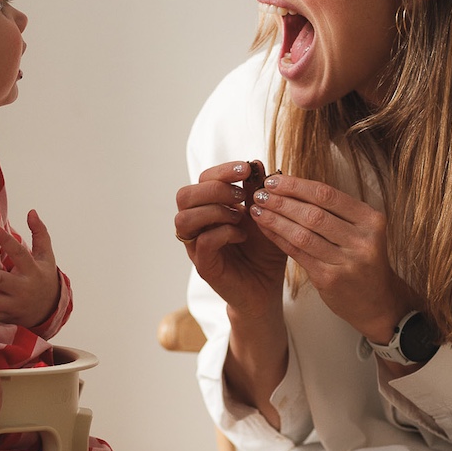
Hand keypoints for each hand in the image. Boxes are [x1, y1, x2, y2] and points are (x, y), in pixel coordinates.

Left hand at [0, 210, 60, 328]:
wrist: (50, 310)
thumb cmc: (43, 277)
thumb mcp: (46, 256)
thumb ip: (40, 234)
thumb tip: (32, 211)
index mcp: (33, 271)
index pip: (20, 254)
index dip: (8, 242)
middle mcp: (24, 288)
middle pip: (0, 279)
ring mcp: (15, 305)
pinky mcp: (8, 317)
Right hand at [174, 161, 288, 318]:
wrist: (267, 288)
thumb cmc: (264, 251)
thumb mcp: (266, 215)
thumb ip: (258, 191)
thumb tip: (255, 162)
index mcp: (208, 208)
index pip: (201, 179)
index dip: (222, 170)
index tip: (247, 168)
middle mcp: (197, 226)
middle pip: (184, 195)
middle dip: (214, 188)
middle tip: (241, 194)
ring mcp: (197, 247)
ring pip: (184, 219)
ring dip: (214, 210)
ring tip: (240, 215)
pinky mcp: (205, 266)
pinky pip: (203, 242)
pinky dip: (224, 232)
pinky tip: (242, 234)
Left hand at [246, 172, 416, 342]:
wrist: (376, 301)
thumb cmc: (361, 260)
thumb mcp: (360, 231)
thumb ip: (334, 211)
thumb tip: (291, 184)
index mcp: (371, 219)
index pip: (327, 195)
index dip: (296, 185)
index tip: (273, 179)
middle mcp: (363, 239)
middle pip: (314, 213)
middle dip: (282, 201)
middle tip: (259, 193)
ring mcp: (348, 261)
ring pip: (303, 233)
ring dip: (275, 219)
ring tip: (256, 209)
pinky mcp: (331, 279)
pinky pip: (298, 253)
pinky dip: (278, 238)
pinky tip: (264, 229)